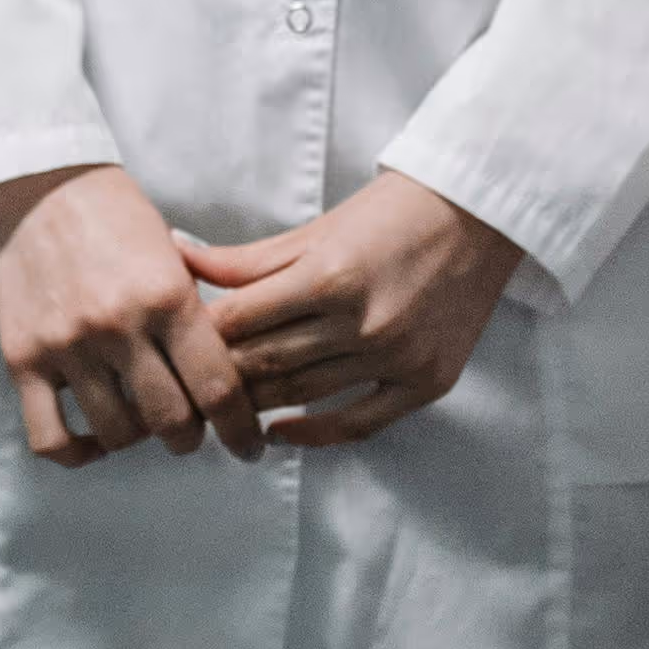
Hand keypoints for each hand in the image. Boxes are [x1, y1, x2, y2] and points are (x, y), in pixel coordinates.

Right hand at [0, 162, 264, 467]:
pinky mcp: (22, 358)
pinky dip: (77, 453)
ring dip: (138, 437)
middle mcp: (118, 325)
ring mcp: (67, 345)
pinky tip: (93, 441)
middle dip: (190, 437)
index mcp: (166, 295)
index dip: (240, 430)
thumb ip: (194, 315)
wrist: (36, 183)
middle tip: (189, 429)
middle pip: (172, 421)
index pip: (218, 389)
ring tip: (140, 420)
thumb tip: (221, 380)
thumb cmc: (112, 214)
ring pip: (118, 433)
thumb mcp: (172, 254)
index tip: (248, 446)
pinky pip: (49, 438)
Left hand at [176, 172, 523, 448]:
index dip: (200, 337)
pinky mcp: (426, 382)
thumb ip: (246, 259)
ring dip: (257, 406)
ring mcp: (396, 357)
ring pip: (304, 394)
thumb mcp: (314, 229)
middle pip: (266, 363)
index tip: (173, 346)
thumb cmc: (388, 214)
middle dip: (219, 376)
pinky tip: (280, 432)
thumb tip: (178, 256)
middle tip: (186, 388)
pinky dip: (314, 434)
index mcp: (329, 274)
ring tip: (222, 410)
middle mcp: (363, 321)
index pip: (240, 321)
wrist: (474, 217)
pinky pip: (359, 424)